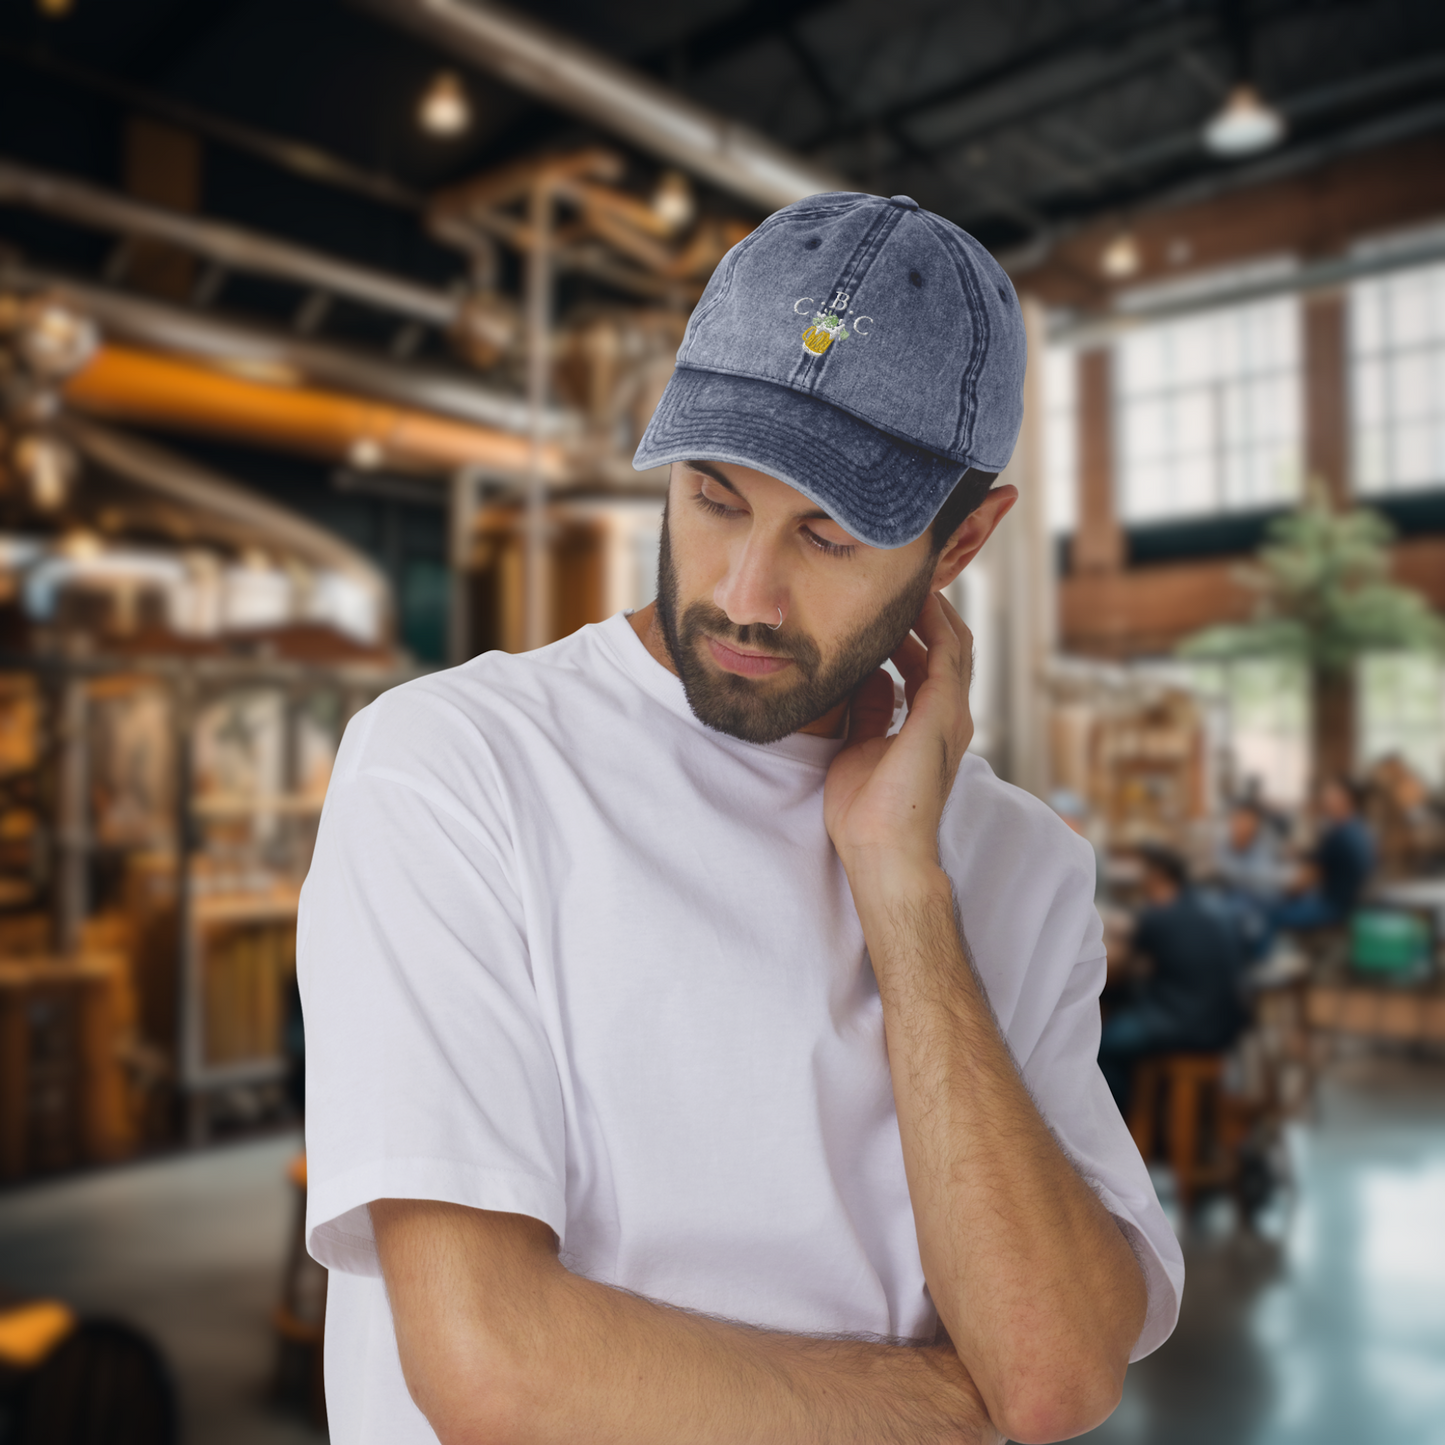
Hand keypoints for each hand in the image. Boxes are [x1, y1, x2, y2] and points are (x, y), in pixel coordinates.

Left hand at [823, 592, 973, 879]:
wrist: (881, 848)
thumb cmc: (866, 811)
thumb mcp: (860, 746)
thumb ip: (868, 711)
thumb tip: (865, 677)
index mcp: (927, 727)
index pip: (928, 666)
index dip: (912, 632)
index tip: (889, 606)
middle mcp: (947, 717)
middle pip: (947, 649)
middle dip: (928, 614)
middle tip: (903, 582)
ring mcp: (951, 714)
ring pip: (953, 644)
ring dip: (933, 610)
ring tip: (910, 581)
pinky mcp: (945, 712)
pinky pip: (946, 652)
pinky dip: (934, 623)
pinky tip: (916, 600)